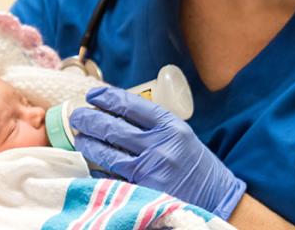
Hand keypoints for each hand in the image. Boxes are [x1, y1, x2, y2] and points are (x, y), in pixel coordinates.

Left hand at [69, 86, 245, 219]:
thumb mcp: (182, 136)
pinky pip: (111, 177)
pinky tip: (91, 164)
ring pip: (106, 153)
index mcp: (171, 126)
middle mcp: (159, 145)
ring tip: (79, 137)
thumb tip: (119, 114)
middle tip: (76, 115)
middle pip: (113, 127)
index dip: (108, 97)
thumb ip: (156, 126)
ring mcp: (148, 170)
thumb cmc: (197, 165)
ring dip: (87, 143)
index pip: (132, 106)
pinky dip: (98, 169)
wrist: (217, 199)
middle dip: (89, 119)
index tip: (93, 94)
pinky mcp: (141, 192)